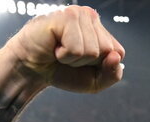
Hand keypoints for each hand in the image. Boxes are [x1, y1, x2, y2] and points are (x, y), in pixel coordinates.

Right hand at [2, 5, 124, 93]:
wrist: (31, 70)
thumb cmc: (62, 71)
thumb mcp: (94, 81)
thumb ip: (113, 74)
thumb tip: (114, 56)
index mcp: (100, 28)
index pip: (118, 52)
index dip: (101, 66)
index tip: (82, 61)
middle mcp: (91, 16)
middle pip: (107, 51)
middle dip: (87, 62)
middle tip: (68, 56)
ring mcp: (78, 13)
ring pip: (92, 51)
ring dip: (74, 59)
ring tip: (60, 51)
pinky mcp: (65, 17)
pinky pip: (77, 49)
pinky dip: (65, 55)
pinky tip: (54, 47)